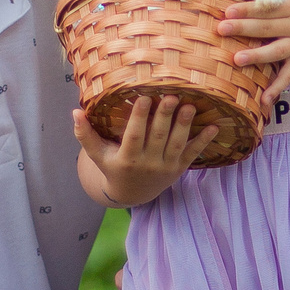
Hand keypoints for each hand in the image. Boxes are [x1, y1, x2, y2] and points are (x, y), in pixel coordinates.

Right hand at [74, 95, 215, 205]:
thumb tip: (74, 112)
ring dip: (185, 125)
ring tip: (190, 105)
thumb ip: (85, 134)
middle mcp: (148, 163)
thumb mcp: (97, 154)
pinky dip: (204, 141)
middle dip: (165, 116)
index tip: (143, 97)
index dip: (139, 117)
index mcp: (127, 158)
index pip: (134, 136)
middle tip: (172, 95)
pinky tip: (214, 126)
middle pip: (158, 137)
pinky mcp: (179, 169)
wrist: (131, 194)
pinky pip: (193, 154)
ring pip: (177, 144)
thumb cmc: (112, 166)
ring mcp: (165, 167)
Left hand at [218, 0, 289, 113]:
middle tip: (221, 29)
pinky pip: (289, 75)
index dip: (248, 8)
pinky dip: (278, 88)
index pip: (268, 7)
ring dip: (257, 56)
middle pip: (267, 28)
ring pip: (276, 52)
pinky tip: (264, 99)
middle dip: (243, 28)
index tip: (228, 10)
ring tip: (237, 59)